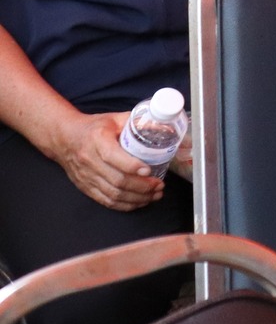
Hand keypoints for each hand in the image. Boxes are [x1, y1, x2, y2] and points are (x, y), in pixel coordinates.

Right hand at [45, 111, 161, 210]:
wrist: (64, 139)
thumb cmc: (93, 128)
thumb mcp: (114, 118)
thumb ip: (136, 122)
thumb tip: (162, 125)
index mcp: (97, 140)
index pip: (113, 157)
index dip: (132, 166)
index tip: (149, 170)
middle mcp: (90, 160)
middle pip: (117, 179)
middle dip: (142, 186)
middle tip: (159, 185)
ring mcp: (87, 176)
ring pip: (113, 193)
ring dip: (137, 198)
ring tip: (154, 195)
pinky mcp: (85, 187)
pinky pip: (105, 200)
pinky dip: (124, 205)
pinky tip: (139, 202)